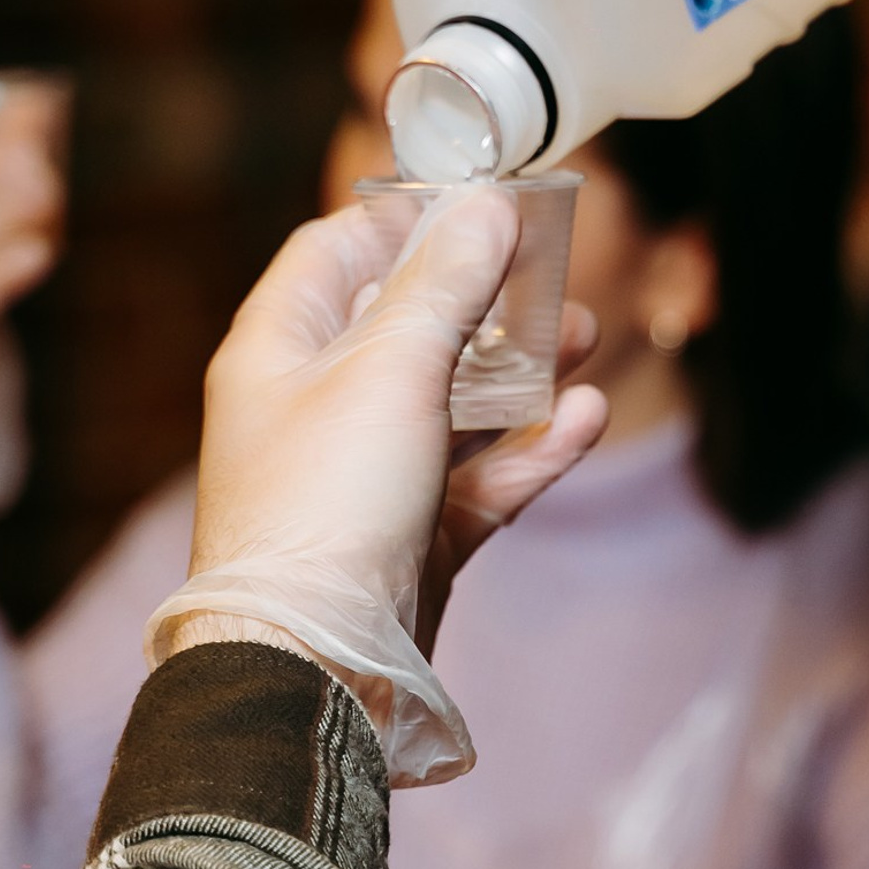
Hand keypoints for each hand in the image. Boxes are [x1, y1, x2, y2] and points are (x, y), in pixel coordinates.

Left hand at [160, 193, 605, 781]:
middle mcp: (318, 404)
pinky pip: (481, 475)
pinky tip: (587, 419)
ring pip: (456, 402)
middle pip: (409, 324)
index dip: (406, 218)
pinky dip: (532, 447)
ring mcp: (368, 473)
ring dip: (524, 371)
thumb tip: (487, 207)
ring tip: (585, 338)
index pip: (336, 249)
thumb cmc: (326, 504)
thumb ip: (446, 284)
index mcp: (280, 348)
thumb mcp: (390, 368)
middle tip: (553, 273)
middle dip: (487, 296)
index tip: (481, 202)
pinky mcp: (414, 534)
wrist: (314, 665)